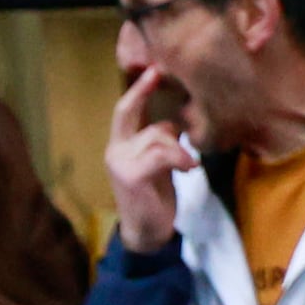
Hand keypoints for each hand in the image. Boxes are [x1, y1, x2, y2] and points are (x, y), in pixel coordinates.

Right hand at [105, 66, 197, 255]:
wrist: (146, 234)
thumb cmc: (154, 199)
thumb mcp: (159, 166)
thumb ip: (161, 144)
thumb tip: (176, 124)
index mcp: (121, 146)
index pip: (126, 111)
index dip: (139, 90)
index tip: (153, 70)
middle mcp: (115, 150)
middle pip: (126, 111)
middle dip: (142, 91)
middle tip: (157, 73)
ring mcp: (121, 162)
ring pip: (155, 135)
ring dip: (178, 147)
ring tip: (188, 164)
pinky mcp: (132, 175)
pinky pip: (161, 154)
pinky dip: (180, 158)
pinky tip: (188, 169)